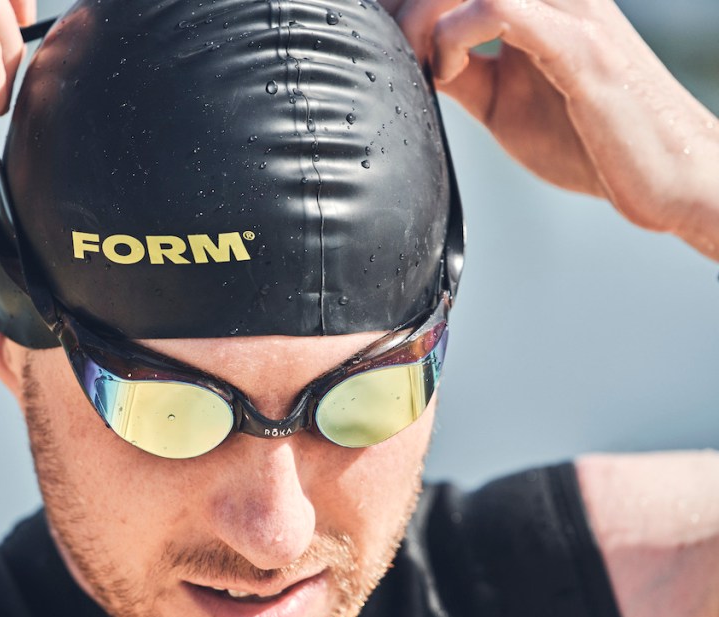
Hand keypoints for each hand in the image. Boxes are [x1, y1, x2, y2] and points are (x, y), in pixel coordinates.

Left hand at [380, 0, 718, 258]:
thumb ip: (460, 73)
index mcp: (540, 0)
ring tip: (412, 62)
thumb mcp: (503, 102)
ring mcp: (571, 11)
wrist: (665, 178)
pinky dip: (452, 36)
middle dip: (401, 2)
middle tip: (378, 45)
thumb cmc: (589, 141)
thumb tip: (407, 63)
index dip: (403, 0)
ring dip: (419, 14)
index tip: (370, 28)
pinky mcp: (579, 47)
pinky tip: (443, 74)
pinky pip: (499, 6)